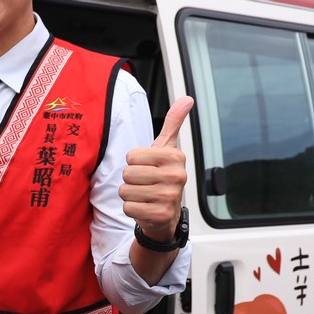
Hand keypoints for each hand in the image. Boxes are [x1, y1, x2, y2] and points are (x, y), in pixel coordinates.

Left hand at [120, 96, 192, 241]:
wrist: (167, 213)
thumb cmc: (163, 176)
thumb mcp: (167, 148)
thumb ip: (173, 123)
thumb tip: (187, 98)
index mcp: (175, 156)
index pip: (131, 156)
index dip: (134, 163)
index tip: (148, 168)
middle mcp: (176, 175)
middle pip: (127, 173)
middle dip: (130, 180)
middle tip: (145, 184)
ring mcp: (170, 196)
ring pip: (125, 191)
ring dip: (129, 195)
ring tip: (144, 195)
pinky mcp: (161, 214)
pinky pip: (128, 208)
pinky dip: (131, 209)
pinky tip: (144, 207)